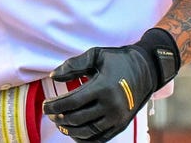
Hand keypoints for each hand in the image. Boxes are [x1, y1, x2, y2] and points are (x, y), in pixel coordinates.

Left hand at [43, 28, 180, 141]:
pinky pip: (100, 138)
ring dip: (69, 129)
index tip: (44, 105)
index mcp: (103, 87)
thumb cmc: (117, 60)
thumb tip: (52, 76)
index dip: (54, 106)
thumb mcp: (95, 55)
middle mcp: (112, 106)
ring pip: (87, 131)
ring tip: (59, 123)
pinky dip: (85, 138)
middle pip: (77, 118)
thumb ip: (73, 65)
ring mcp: (118, 118)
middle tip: (49, 113)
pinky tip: (74, 132)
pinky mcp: (122, 125)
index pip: (71, 102)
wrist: (146, 69)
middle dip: (58, 117)